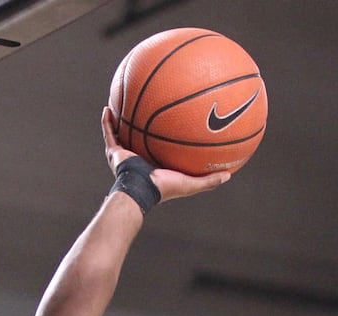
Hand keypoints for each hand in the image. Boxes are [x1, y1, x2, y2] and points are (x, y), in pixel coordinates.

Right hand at [101, 108, 228, 200]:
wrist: (140, 190)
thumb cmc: (164, 188)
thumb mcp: (191, 183)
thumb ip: (209, 180)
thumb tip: (230, 174)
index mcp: (156, 165)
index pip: (162, 150)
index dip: (167, 141)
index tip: (175, 126)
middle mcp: (140, 159)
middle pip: (142, 139)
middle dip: (145, 126)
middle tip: (150, 110)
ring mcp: (126, 155)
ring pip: (124, 133)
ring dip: (124, 120)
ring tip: (125, 103)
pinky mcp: (115, 152)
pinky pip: (109, 132)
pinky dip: (108, 121)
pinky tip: (109, 107)